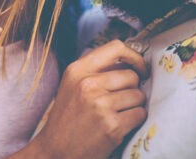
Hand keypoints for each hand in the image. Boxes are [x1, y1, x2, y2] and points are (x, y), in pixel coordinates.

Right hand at [18, 40, 146, 158]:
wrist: (55, 150)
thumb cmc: (68, 118)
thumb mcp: (72, 85)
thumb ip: (96, 70)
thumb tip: (132, 61)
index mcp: (77, 70)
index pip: (117, 47)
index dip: (134, 57)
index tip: (139, 69)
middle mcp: (88, 84)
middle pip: (132, 75)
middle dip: (133, 88)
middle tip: (122, 100)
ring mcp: (100, 105)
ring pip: (139, 95)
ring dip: (134, 105)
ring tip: (118, 113)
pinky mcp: (111, 126)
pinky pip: (140, 114)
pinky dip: (135, 120)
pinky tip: (120, 124)